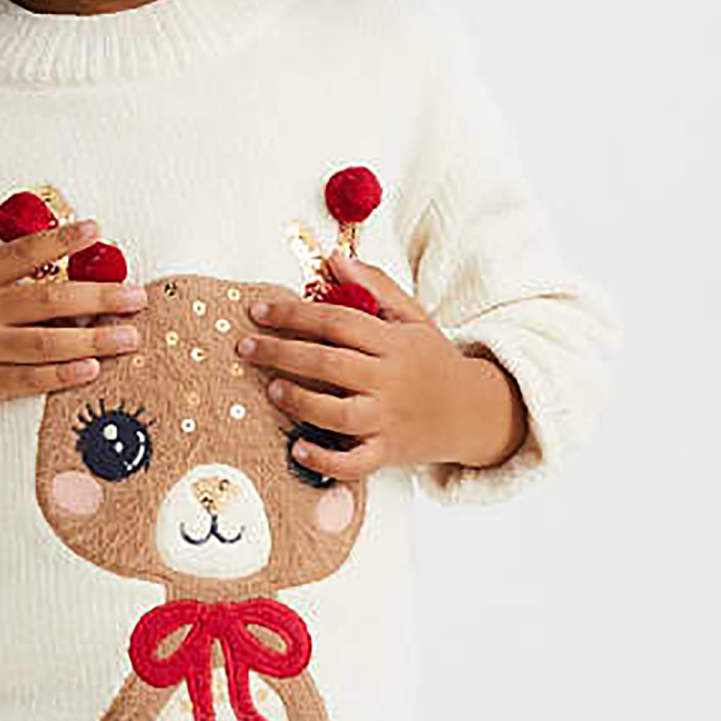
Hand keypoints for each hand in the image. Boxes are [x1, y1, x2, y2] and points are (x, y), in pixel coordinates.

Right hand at [0, 177, 148, 446]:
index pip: (22, 253)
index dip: (59, 239)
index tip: (96, 229)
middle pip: (45, 302)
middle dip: (96, 297)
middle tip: (136, 295)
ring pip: (43, 345)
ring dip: (90, 340)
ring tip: (129, 336)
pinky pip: (26, 382)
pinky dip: (59, 376)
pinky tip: (91, 369)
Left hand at [237, 251, 528, 476]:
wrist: (473, 411)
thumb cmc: (433, 361)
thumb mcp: (413, 317)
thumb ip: (375, 287)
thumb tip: (335, 258)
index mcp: (393, 342)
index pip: (338, 321)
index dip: (296, 314)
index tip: (260, 311)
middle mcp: (390, 380)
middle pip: (330, 363)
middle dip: (284, 352)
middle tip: (247, 347)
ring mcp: (388, 419)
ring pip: (339, 412)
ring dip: (301, 401)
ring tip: (273, 389)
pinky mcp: (387, 452)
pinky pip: (353, 462)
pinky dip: (325, 458)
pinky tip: (297, 447)